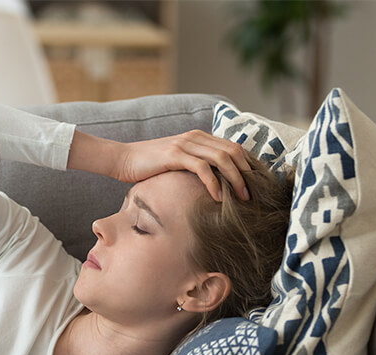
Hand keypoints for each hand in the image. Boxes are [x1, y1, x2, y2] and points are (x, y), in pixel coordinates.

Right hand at [114, 130, 251, 201]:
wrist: (122, 159)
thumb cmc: (147, 167)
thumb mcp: (176, 164)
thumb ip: (195, 167)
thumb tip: (214, 185)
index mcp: (199, 137)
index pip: (233, 147)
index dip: (247, 166)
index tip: (253, 185)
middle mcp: (195, 137)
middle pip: (233, 152)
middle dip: (246, 174)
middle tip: (252, 195)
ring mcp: (185, 145)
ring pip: (221, 159)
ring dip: (235, 179)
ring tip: (241, 198)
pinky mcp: (175, 155)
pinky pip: (202, 168)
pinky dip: (214, 183)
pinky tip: (218, 197)